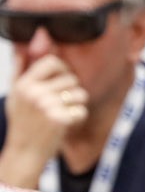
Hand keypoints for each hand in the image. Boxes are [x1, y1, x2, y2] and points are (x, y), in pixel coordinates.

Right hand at [2, 55, 86, 177]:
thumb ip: (23, 66)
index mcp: (24, 84)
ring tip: (61, 114)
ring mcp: (47, 106)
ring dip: (76, 105)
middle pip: (71, 78)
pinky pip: (82, 110)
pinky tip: (64, 125)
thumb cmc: (23, 121)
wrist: (25, 153)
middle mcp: (34, 92)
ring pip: (80, 94)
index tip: (60, 80)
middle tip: (58, 104)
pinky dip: (78, 118)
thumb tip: (35, 38)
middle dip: (71, 90)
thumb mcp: (16, 93)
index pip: (52, 61)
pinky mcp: (60, 119)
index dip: (62, 69)